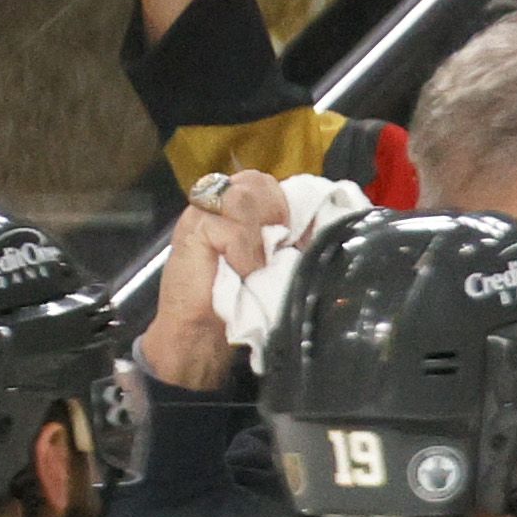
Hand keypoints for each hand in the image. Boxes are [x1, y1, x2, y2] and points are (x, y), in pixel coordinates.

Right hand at [140, 169, 291, 391]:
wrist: (198, 334)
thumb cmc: (236, 304)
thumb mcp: (267, 265)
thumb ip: (282, 240)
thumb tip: (324, 228)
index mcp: (234, 209)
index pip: (265, 183)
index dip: (285, 205)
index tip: (293, 236)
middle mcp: (216, 204)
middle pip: (256, 182)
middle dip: (273, 213)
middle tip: (274, 248)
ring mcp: (201, 214)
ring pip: (243, 198)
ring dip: (258, 235)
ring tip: (256, 265)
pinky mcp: (192, 229)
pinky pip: (230, 228)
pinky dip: (244, 253)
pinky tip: (242, 272)